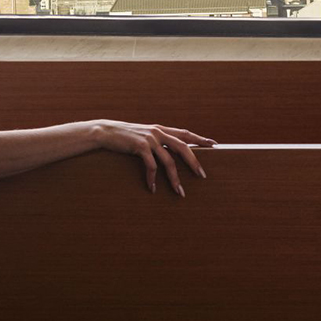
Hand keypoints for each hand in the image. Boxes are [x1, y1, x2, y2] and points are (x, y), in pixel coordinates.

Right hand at [90, 121, 216, 195]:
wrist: (105, 131)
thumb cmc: (124, 136)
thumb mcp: (143, 135)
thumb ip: (156, 140)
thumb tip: (168, 152)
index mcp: (161, 129)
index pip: (185, 133)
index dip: (200, 138)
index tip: (215, 144)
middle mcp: (158, 132)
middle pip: (183, 147)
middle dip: (194, 162)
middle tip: (202, 175)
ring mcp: (150, 139)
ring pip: (169, 161)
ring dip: (175, 178)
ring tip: (180, 192)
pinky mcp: (140, 147)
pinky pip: (151, 166)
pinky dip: (153, 179)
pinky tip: (152, 188)